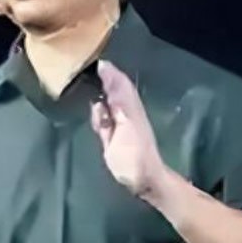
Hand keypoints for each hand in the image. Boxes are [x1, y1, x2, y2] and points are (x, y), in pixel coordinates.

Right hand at [92, 60, 169, 199]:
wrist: (146, 180)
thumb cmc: (133, 159)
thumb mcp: (121, 136)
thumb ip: (110, 118)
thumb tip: (99, 102)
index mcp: (129, 109)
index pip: (120, 85)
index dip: (111, 74)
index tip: (99, 62)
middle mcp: (128, 112)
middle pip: (119, 90)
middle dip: (109, 78)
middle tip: (95, 66)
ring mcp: (126, 123)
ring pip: (117, 100)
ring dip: (109, 88)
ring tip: (97, 78)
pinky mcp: (123, 135)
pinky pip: (113, 114)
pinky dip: (106, 106)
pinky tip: (100, 105)